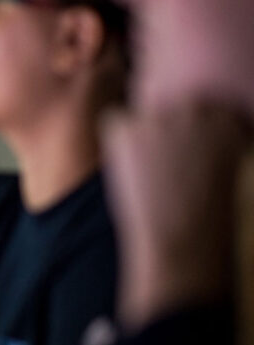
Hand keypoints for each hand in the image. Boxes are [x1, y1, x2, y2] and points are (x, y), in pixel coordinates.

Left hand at [100, 103, 248, 328]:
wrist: (183, 240)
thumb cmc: (207, 216)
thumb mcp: (223, 165)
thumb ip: (207, 137)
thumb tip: (183, 128)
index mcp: (230, 116)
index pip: (206, 103)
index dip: (194, 130)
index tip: (192, 154)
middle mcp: (198, 106)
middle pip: (173, 103)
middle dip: (169, 128)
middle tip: (169, 166)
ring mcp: (161, 115)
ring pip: (142, 112)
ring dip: (143, 134)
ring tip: (152, 171)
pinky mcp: (127, 128)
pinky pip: (114, 121)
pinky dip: (118, 140)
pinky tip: (129, 166)